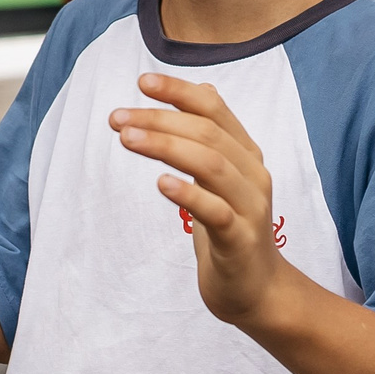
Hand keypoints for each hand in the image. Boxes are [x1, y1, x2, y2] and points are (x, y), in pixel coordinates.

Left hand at [111, 73, 286, 327]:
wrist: (256, 290)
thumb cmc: (230, 231)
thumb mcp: (221, 180)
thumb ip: (212, 138)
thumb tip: (202, 89)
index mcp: (246, 155)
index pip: (215, 109)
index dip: (179, 92)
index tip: (142, 82)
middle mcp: (253, 175)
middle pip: (208, 134)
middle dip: (160, 120)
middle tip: (118, 118)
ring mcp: (250, 208)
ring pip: (212, 165)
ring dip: (167, 147)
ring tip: (127, 139)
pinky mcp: (240, 241)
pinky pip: (216, 212)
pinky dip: (189, 194)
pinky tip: (161, 183)